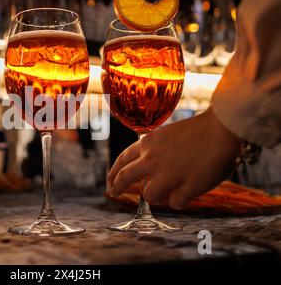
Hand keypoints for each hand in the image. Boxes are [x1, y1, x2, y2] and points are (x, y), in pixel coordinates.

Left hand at [107, 108, 240, 208]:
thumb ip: (154, 151)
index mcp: (148, 143)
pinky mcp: (185, 187)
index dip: (114, 172)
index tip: (110, 182)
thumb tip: (146, 173)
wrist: (222, 128)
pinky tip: (188, 192)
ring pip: (149, 196)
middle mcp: (152, 159)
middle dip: (117, 187)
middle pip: (124, 178)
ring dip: (158, 196)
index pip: (123, 160)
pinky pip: (175, 203)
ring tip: (170, 190)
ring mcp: (168, 174)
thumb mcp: (167, 136)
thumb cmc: (199, 131)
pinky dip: (181, 199)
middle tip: (114, 193)